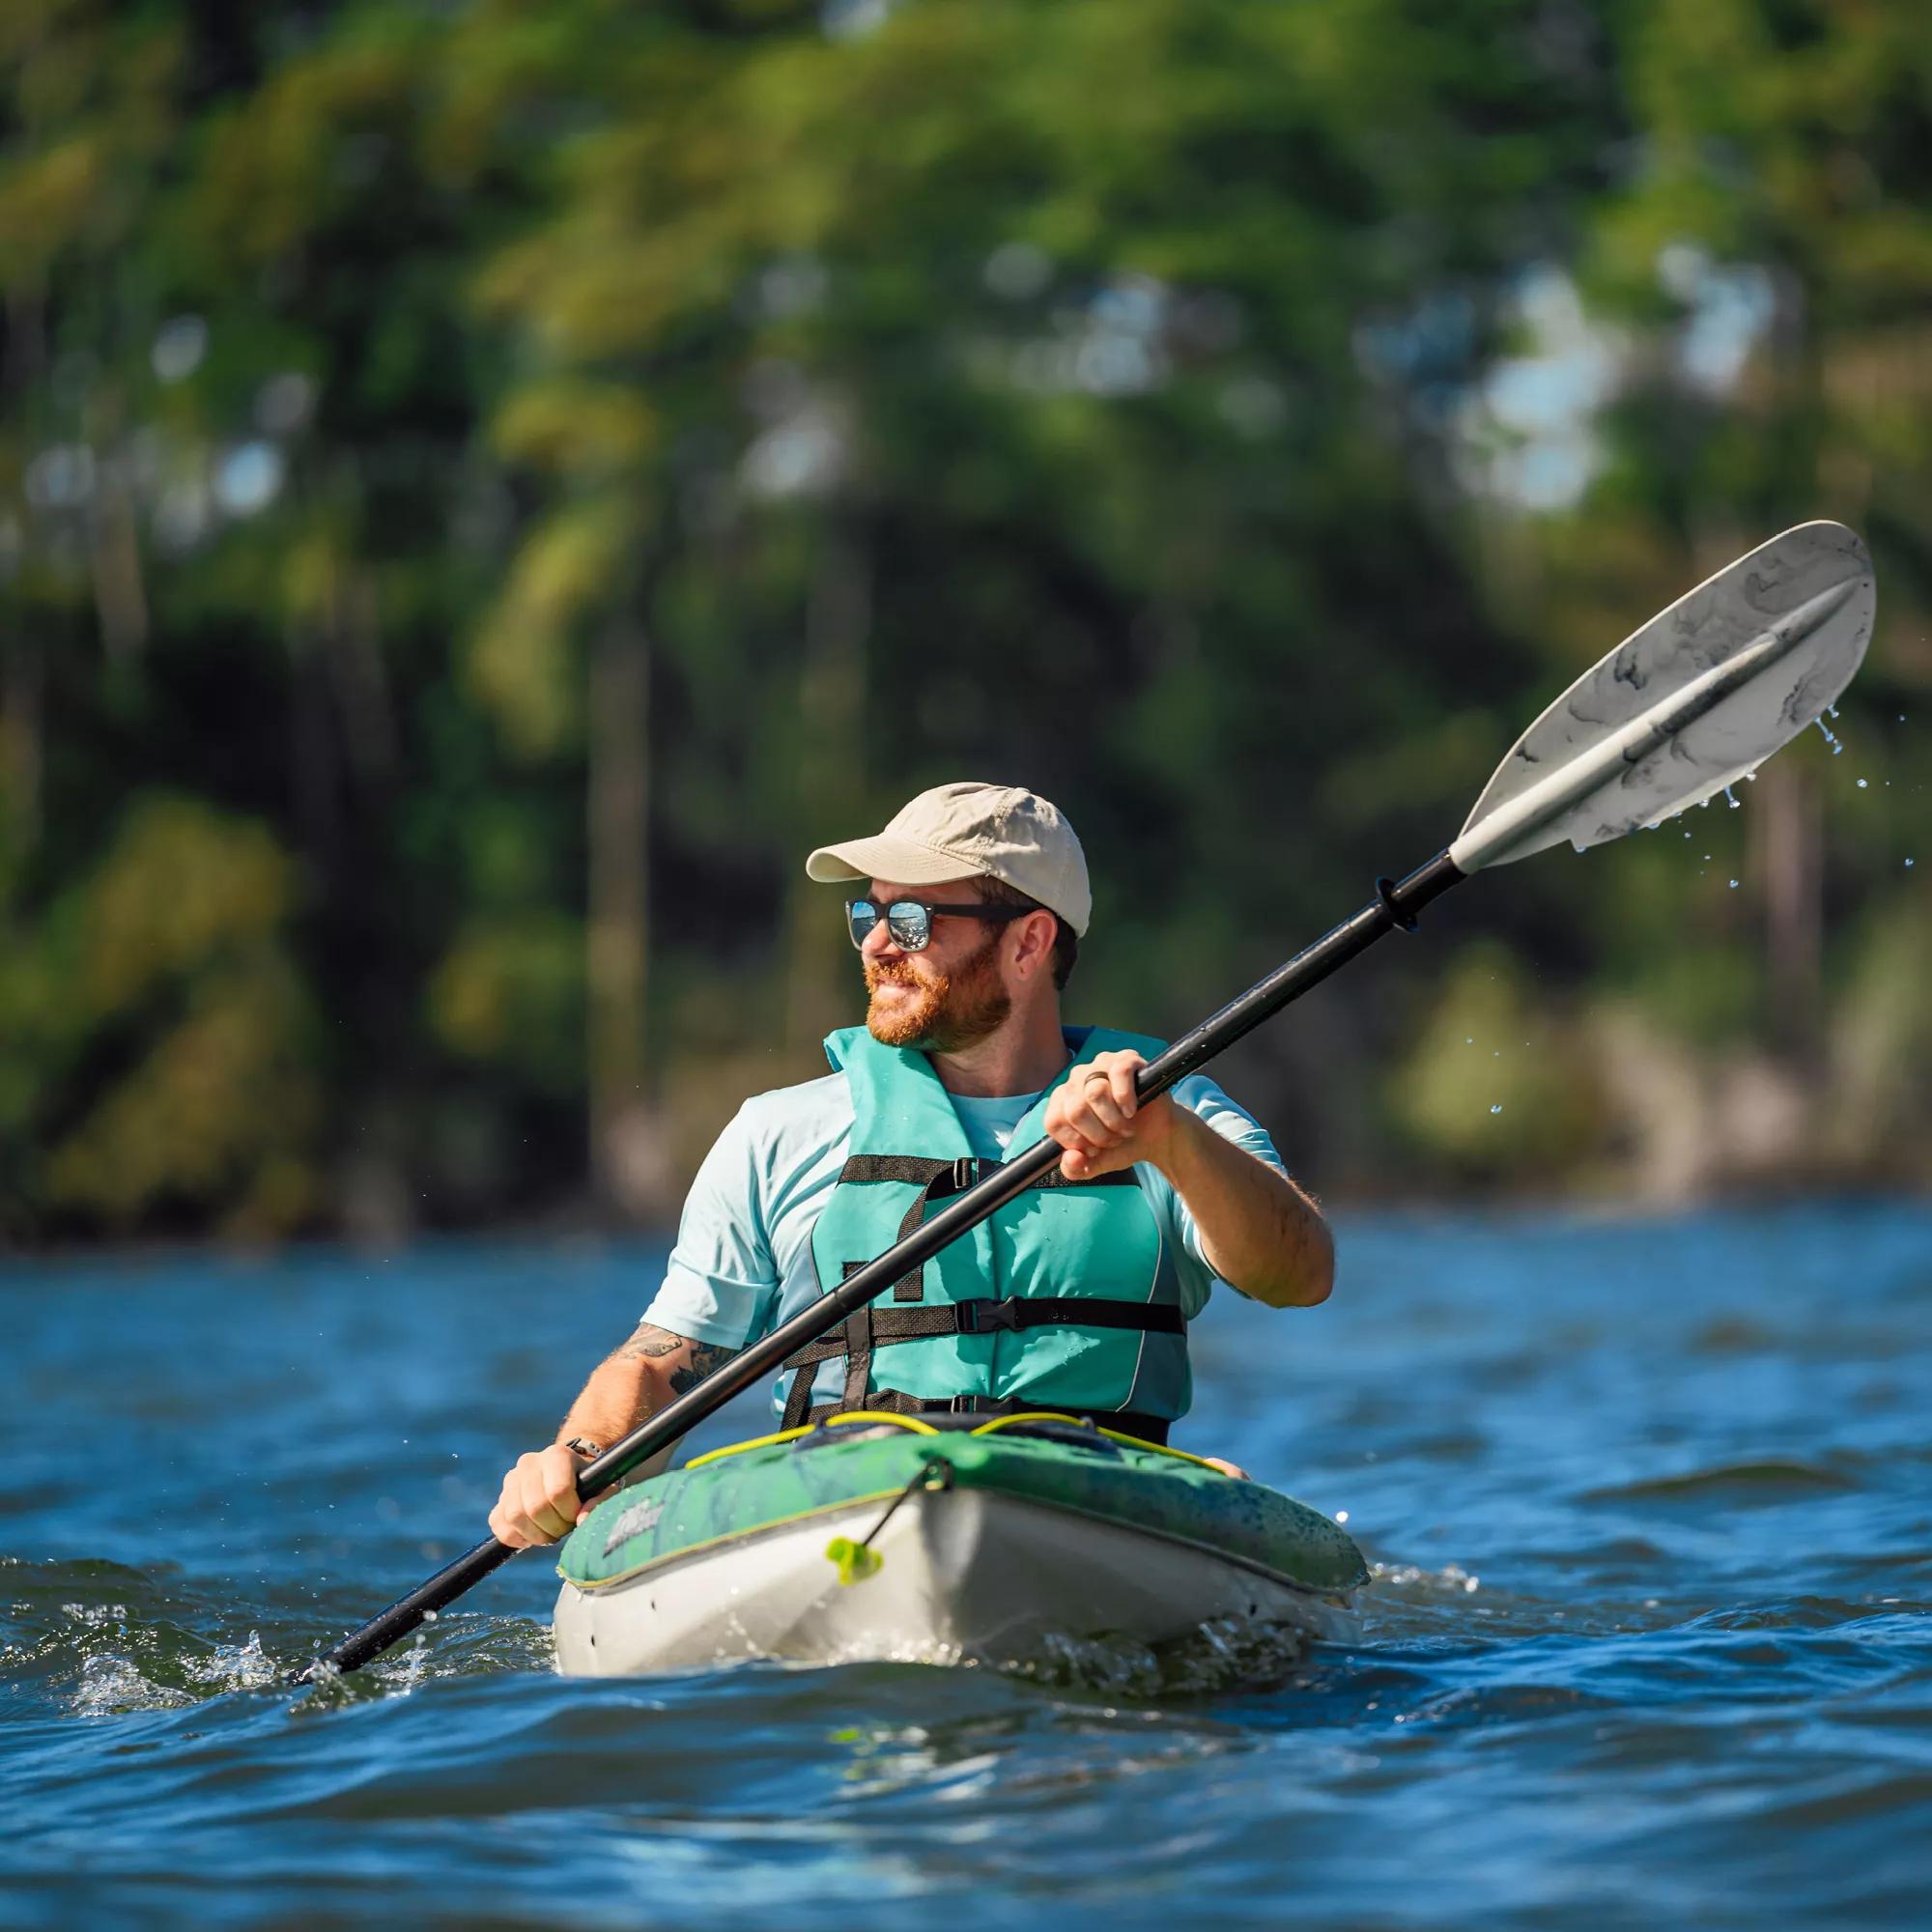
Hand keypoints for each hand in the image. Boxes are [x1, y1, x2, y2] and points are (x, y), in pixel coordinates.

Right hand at [487, 1443, 592, 1547]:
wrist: (568, 1475)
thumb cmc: (588, 1485)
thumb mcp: (602, 1489)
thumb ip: (599, 1503)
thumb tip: (581, 1521)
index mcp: (556, 1455)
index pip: (558, 1491)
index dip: (569, 1512)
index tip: (577, 1515)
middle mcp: (529, 1462)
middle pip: (536, 1507)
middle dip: (554, 1527)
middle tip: (565, 1528)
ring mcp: (511, 1480)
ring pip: (515, 1516)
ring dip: (535, 1535)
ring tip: (551, 1533)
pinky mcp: (500, 1498)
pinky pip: (498, 1524)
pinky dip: (515, 1537)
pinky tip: (532, 1537)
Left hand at [1043, 1049, 1176, 1180]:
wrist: (1157, 1136)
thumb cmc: (1122, 1144)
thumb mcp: (1096, 1163)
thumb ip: (1076, 1169)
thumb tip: (1071, 1158)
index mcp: (1062, 1101)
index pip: (1054, 1121)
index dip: (1077, 1141)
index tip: (1095, 1148)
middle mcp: (1076, 1079)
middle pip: (1075, 1109)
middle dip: (1099, 1134)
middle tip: (1115, 1138)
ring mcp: (1099, 1064)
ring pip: (1095, 1092)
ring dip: (1114, 1119)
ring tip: (1125, 1126)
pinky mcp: (1125, 1058)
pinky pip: (1119, 1074)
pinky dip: (1126, 1099)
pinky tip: (1132, 1109)